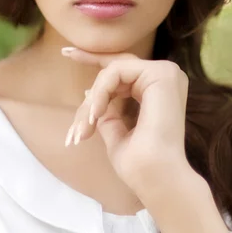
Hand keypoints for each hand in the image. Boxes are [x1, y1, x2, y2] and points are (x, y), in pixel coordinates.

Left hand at [62, 48, 190, 191]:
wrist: (157, 179)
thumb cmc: (139, 166)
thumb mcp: (115, 132)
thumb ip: (106, 111)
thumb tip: (89, 92)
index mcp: (156, 91)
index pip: (121, 69)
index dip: (92, 59)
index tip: (65, 52)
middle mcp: (164, 79)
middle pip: (114, 69)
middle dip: (88, 74)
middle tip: (69, 78)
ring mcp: (166, 74)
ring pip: (112, 71)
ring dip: (94, 99)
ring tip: (86, 125)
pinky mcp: (162, 74)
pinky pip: (117, 71)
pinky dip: (102, 91)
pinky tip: (96, 113)